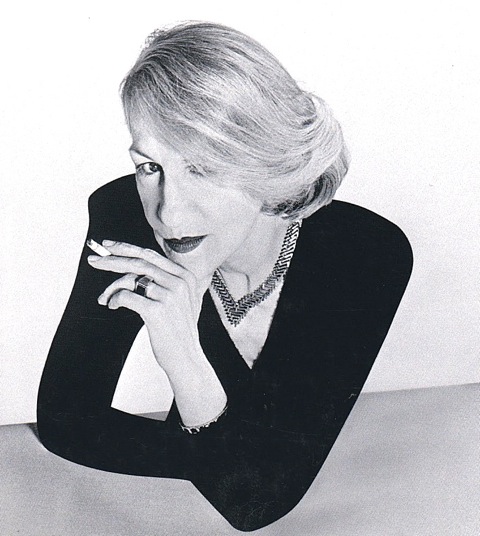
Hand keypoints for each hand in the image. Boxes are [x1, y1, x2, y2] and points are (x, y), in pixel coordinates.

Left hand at [87, 240, 205, 375]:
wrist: (187, 358)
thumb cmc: (179, 332)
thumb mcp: (182, 301)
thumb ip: (168, 282)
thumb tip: (135, 271)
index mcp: (185, 276)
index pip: (150, 255)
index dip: (127, 248)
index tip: (109, 246)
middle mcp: (179, 282)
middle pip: (138, 262)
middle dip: (112, 260)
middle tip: (94, 260)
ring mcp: (169, 295)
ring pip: (130, 280)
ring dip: (111, 288)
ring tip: (104, 298)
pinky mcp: (157, 310)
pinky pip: (126, 296)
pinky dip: (114, 300)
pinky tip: (113, 305)